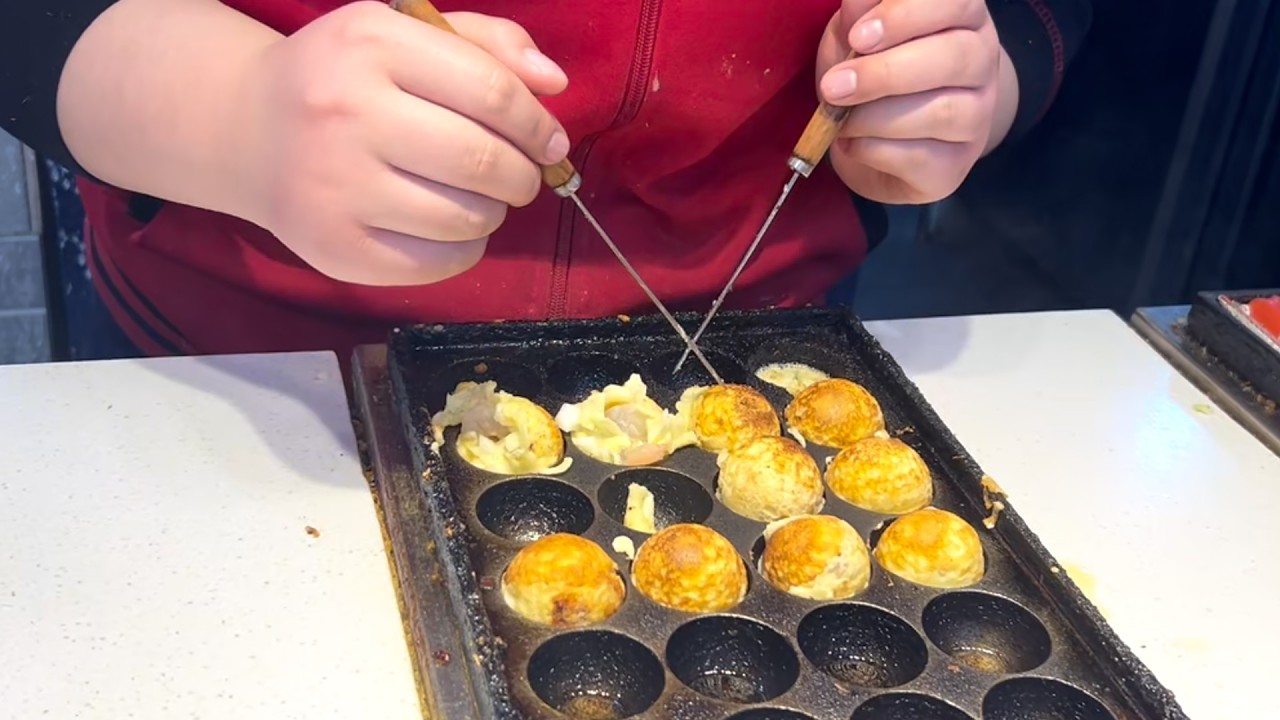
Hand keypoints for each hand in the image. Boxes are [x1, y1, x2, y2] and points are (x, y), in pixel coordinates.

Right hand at [232, 2, 568, 285]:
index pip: (490, 91)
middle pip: (482, 161)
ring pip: (465, 217)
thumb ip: (486, 43)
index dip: (536, 124)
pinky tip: (450, 226)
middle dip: (523, 175)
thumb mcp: (405, 34)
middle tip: (521, 176)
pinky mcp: (334, 247)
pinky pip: (437, 262)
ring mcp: (335, 186)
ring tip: (480, 198)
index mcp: (371, 43)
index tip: (549, 141)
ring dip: (494, 212)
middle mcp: (346, 112)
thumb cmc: (345, 77)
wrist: (246, 129)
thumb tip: (553, 81)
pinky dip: (464, 248)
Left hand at [815, 0, 1014, 204]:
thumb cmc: (871, 72)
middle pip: (954, 58)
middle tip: (834, 86)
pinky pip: (921, 158)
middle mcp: (982, 62)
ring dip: (875, 117)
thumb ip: (860, 14)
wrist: (874, 140)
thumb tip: (856, 0)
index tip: (857, 37)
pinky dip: (874, 150)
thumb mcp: (856, 33)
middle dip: (884, 73)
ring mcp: (977, 117)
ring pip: (941, 113)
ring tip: (839, 119)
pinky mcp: (955, 166)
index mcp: (962, 16)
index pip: (956, 1)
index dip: (906, 16)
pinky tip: (852, 142)